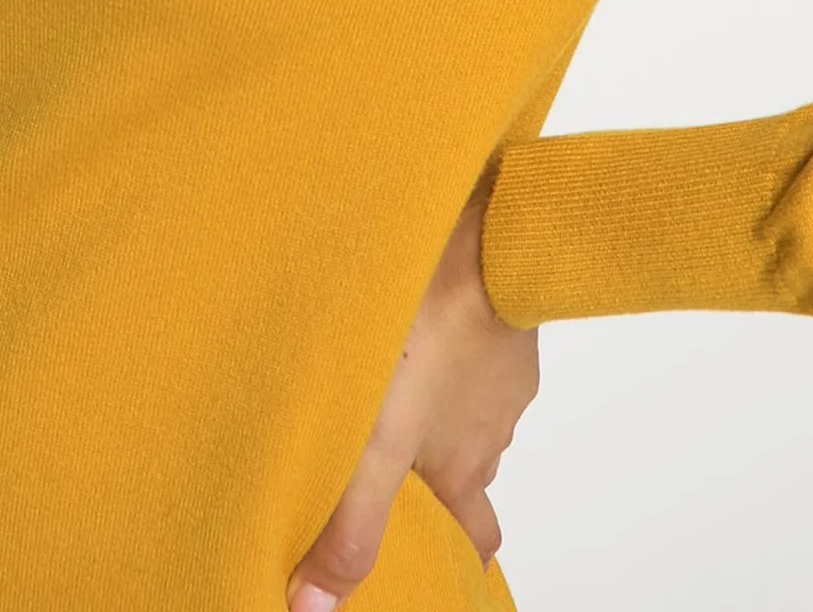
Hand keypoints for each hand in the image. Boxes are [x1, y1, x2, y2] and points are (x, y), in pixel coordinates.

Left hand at [285, 155, 539, 608]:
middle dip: (442, 475)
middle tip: (404, 470)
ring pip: (468, 399)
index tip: (446, 562)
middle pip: (471, 466)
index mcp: (464, 468)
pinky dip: (446, 335)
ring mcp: (500, 364)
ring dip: (437, 399)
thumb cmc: (433, 338)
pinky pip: (473, 334)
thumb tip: (312, 611)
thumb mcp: (374, 444)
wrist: (483, 237)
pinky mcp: (497, 305)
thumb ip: (348, 524)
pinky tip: (408, 312)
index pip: (478, 535)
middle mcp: (490, 426)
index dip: (461, 553)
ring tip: (389, 382)